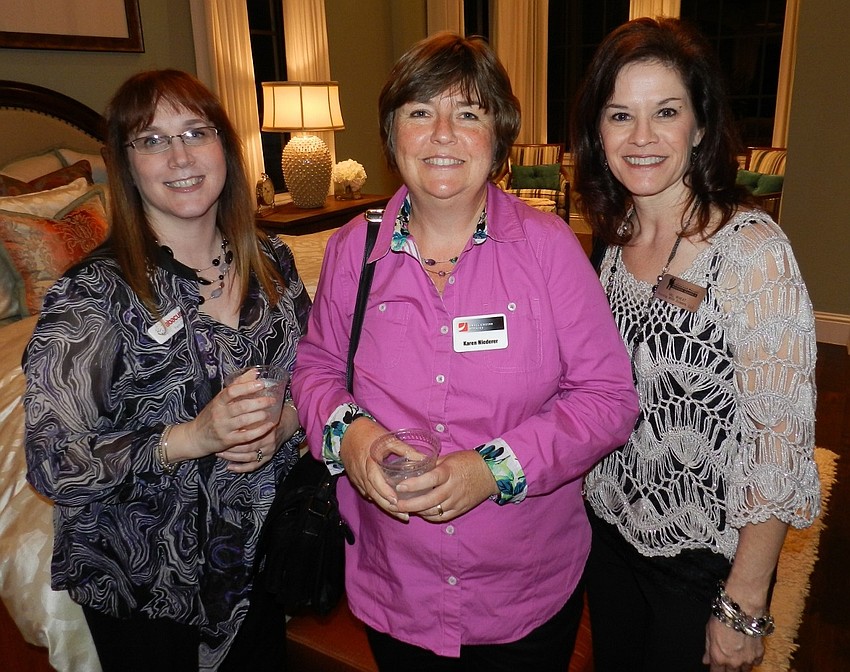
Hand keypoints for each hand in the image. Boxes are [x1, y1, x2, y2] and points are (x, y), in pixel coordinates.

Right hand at [168, 377, 286, 470]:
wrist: (195, 437)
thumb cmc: (211, 415)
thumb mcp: (220, 399)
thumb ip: (237, 385)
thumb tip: (255, 371)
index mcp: (218, 401)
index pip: (231, 391)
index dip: (247, 387)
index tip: (261, 384)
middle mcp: (220, 414)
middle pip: (241, 406)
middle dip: (259, 402)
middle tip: (272, 400)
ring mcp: (223, 428)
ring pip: (244, 421)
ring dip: (259, 416)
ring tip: (270, 412)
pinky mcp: (228, 440)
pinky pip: (246, 436)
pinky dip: (259, 431)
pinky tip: (268, 426)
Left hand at [218, 400, 300, 472]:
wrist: (287, 423)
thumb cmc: (272, 414)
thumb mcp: (264, 409)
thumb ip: (251, 408)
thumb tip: (233, 402)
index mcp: (268, 427)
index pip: (249, 433)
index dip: (233, 434)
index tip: (220, 433)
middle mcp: (269, 441)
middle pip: (247, 447)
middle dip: (230, 447)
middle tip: (217, 446)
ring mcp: (269, 451)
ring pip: (248, 457)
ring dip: (232, 457)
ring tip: (220, 454)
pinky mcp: (268, 458)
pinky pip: (253, 466)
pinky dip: (241, 468)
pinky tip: (230, 468)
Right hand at [339, 418, 407, 519]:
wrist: (347, 432)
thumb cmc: (369, 434)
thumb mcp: (388, 439)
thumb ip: (405, 450)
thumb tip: (425, 459)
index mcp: (369, 462)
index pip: (375, 481)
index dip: (385, 492)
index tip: (397, 501)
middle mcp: (362, 473)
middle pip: (374, 494)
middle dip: (388, 507)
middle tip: (404, 515)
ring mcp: (357, 478)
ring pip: (370, 496)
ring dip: (384, 505)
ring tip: (400, 514)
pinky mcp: (355, 480)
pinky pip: (366, 493)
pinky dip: (377, 499)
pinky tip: (388, 505)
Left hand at [395, 450, 497, 521]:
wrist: (490, 473)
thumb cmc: (467, 462)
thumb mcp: (448, 458)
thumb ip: (431, 464)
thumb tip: (412, 466)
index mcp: (449, 472)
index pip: (429, 479)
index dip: (414, 484)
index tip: (399, 487)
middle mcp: (452, 488)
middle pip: (429, 501)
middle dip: (409, 504)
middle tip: (395, 504)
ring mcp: (457, 501)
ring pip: (433, 511)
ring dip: (417, 511)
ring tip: (404, 508)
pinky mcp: (460, 509)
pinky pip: (442, 517)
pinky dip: (429, 516)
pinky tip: (421, 512)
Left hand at [703, 617, 765, 671]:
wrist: (742, 611)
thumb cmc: (723, 618)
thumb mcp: (709, 632)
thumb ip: (708, 649)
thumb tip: (706, 660)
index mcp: (719, 657)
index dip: (716, 670)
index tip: (715, 667)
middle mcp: (734, 662)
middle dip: (728, 669)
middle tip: (727, 661)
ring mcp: (748, 659)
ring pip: (745, 670)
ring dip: (741, 666)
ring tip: (738, 657)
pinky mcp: (759, 653)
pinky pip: (756, 663)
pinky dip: (753, 660)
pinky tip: (749, 653)